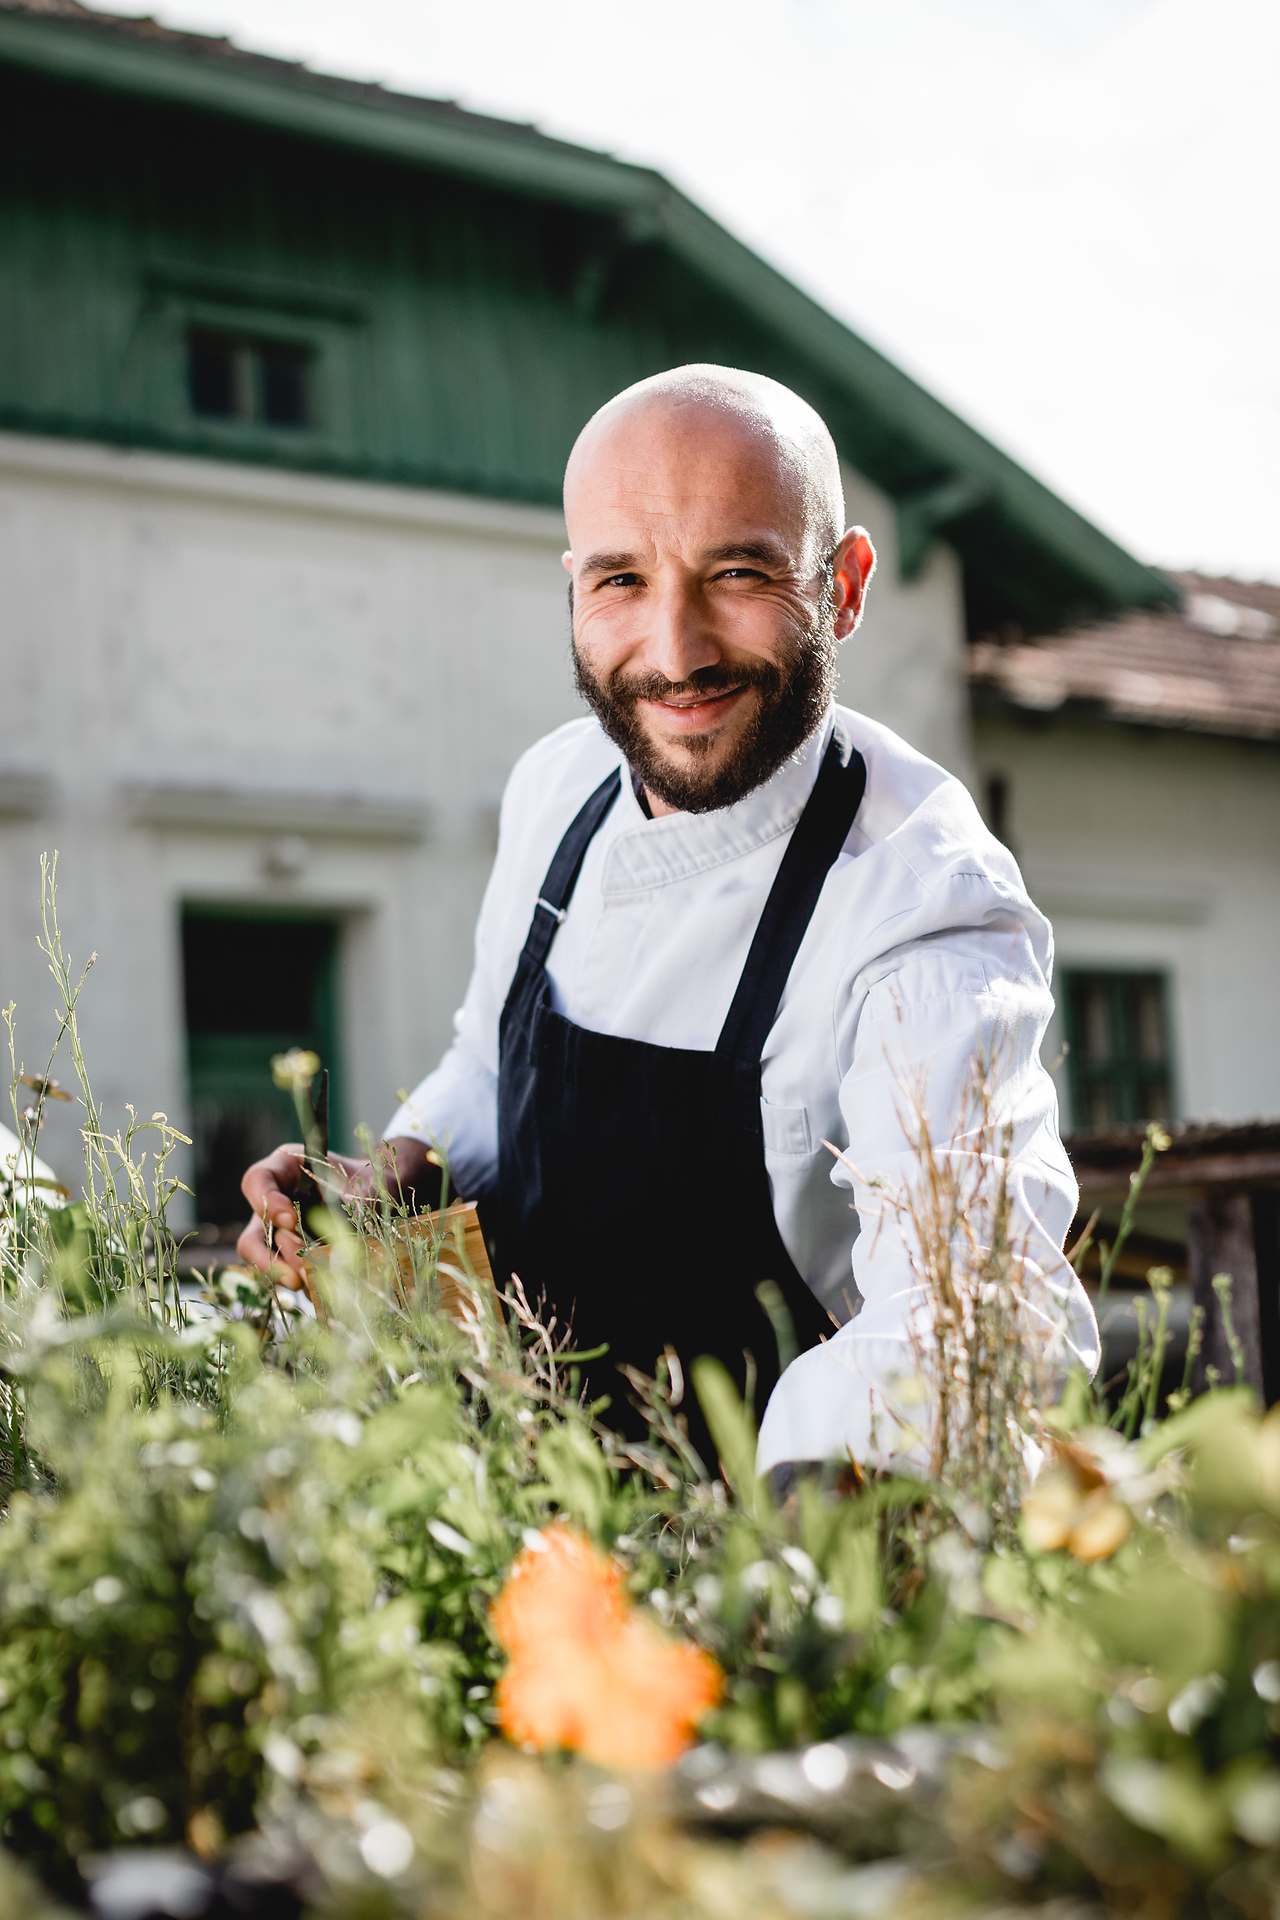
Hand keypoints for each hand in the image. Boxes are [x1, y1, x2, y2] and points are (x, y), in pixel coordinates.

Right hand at [237, 1135, 437, 1286]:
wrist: (381, 1197)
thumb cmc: (369, 1181)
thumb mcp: (366, 1185)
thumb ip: (354, 1208)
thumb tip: (339, 1254)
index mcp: (285, 1168)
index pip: (257, 1181)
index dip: (266, 1201)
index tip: (291, 1220)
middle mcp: (274, 1202)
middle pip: (254, 1232)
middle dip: (277, 1256)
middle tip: (300, 1272)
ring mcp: (276, 1232)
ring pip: (267, 1259)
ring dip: (290, 1273)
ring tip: (318, 1283)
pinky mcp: (289, 1257)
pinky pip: (285, 1275)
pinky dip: (304, 1284)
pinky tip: (324, 1291)